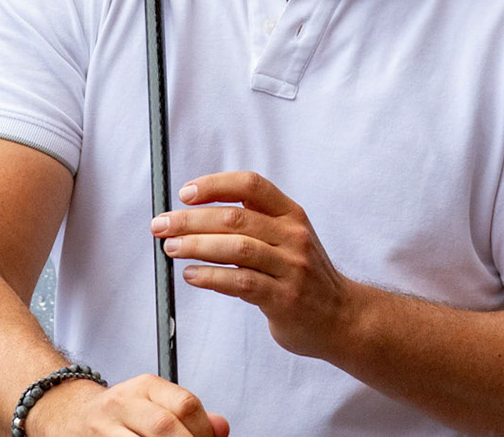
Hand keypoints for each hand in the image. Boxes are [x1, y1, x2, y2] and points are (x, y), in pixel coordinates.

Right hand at [23, 374, 227, 436]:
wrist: (68, 414)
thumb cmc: (120, 412)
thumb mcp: (154, 402)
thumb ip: (188, 414)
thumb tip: (221, 428)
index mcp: (144, 386)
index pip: (185, 405)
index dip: (204, 431)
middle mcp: (122, 403)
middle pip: (165, 429)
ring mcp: (103, 429)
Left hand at [152, 171, 358, 358]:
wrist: (342, 318)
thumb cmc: (304, 276)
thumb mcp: (290, 238)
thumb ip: (255, 223)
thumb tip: (196, 213)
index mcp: (292, 214)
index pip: (251, 186)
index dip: (215, 185)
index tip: (185, 193)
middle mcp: (293, 235)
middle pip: (235, 218)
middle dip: (191, 220)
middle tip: (161, 225)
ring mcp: (291, 267)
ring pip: (236, 248)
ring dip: (196, 246)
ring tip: (171, 248)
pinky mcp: (284, 298)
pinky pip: (240, 282)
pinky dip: (211, 277)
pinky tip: (192, 276)